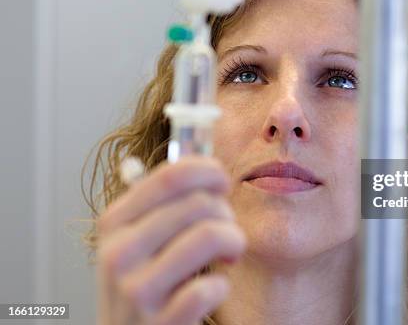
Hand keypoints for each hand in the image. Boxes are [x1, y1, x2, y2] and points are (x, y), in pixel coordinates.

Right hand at [95, 155, 245, 324]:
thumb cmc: (144, 284)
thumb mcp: (138, 239)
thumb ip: (163, 202)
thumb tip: (205, 159)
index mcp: (114, 223)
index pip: (171, 175)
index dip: (209, 170)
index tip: (223, 181)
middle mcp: (118, 253)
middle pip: (198, 203)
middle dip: (226, 212)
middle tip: (226, 230)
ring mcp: (136, 290)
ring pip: (210, 236)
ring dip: (233, 242)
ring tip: (230, 254)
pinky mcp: (159, 324)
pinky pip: (212, 287)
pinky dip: (222, 285)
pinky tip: (212, 288)